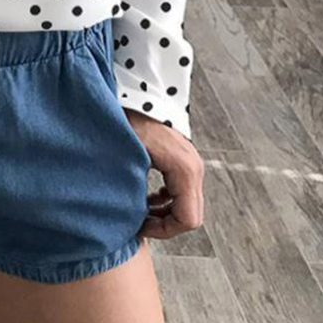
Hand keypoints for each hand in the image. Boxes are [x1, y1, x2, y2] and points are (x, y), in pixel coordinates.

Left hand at [125, 109, 204, 238]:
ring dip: (165, 213)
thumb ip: (133, 186)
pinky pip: (182, 191)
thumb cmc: (130, 119)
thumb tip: (127, 215)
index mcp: (184, 170)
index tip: (139, 226)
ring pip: (187, 204)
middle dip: (164, 224)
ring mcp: (192, 164)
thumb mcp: (129, 155)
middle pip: (190, 215)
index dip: (164, 230)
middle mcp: (194, 169)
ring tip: (138, 210)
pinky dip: (167, 200)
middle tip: (137, 222)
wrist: (138, 92)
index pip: (188, 219)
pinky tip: (146, 196)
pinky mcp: (184, 161)